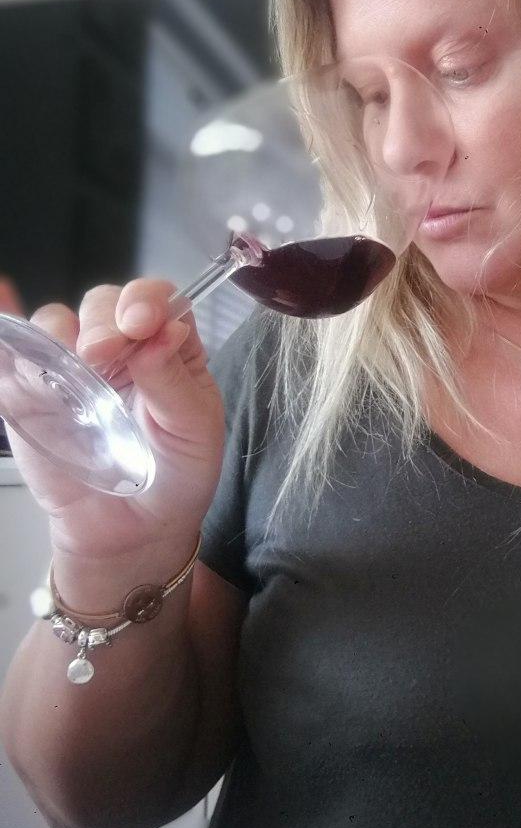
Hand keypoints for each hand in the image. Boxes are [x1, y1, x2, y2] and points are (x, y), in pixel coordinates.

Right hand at [6, 280, 224, 556]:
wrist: (133, 531)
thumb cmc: (176, 475)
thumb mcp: (193, 430)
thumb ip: (174, 380)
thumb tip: (164, 330)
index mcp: (167, 347)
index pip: (157, 300)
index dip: (147, 301)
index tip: (141, 324)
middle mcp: (120, 347)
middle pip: (103, 304)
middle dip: (103, 321)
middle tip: (103, 354)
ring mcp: (72, 367)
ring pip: (56, 322)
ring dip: (60, 331)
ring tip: (76, 364)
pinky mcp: (31, 392)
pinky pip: (13, 352)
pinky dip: (7, 329)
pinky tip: (3, 296)